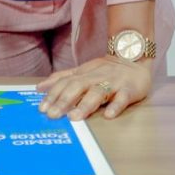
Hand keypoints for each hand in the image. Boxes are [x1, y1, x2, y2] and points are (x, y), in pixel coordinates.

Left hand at [36, 56, 151, 120]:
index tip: (42, 108)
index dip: (53, 94)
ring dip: (85, 105)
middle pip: (78, 87)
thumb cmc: (105, 69)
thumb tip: (40, 87)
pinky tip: (109, 115)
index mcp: (83, 74)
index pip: (65, 83)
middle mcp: (96, 77)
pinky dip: (116, 106)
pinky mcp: (129, 89)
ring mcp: (113, 83)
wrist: (134, 57)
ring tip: (74, 117)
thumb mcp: (82, 71)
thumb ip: (62, 79)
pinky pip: (123, 97)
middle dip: (64, 100)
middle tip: (53, 115)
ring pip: (98, 92)